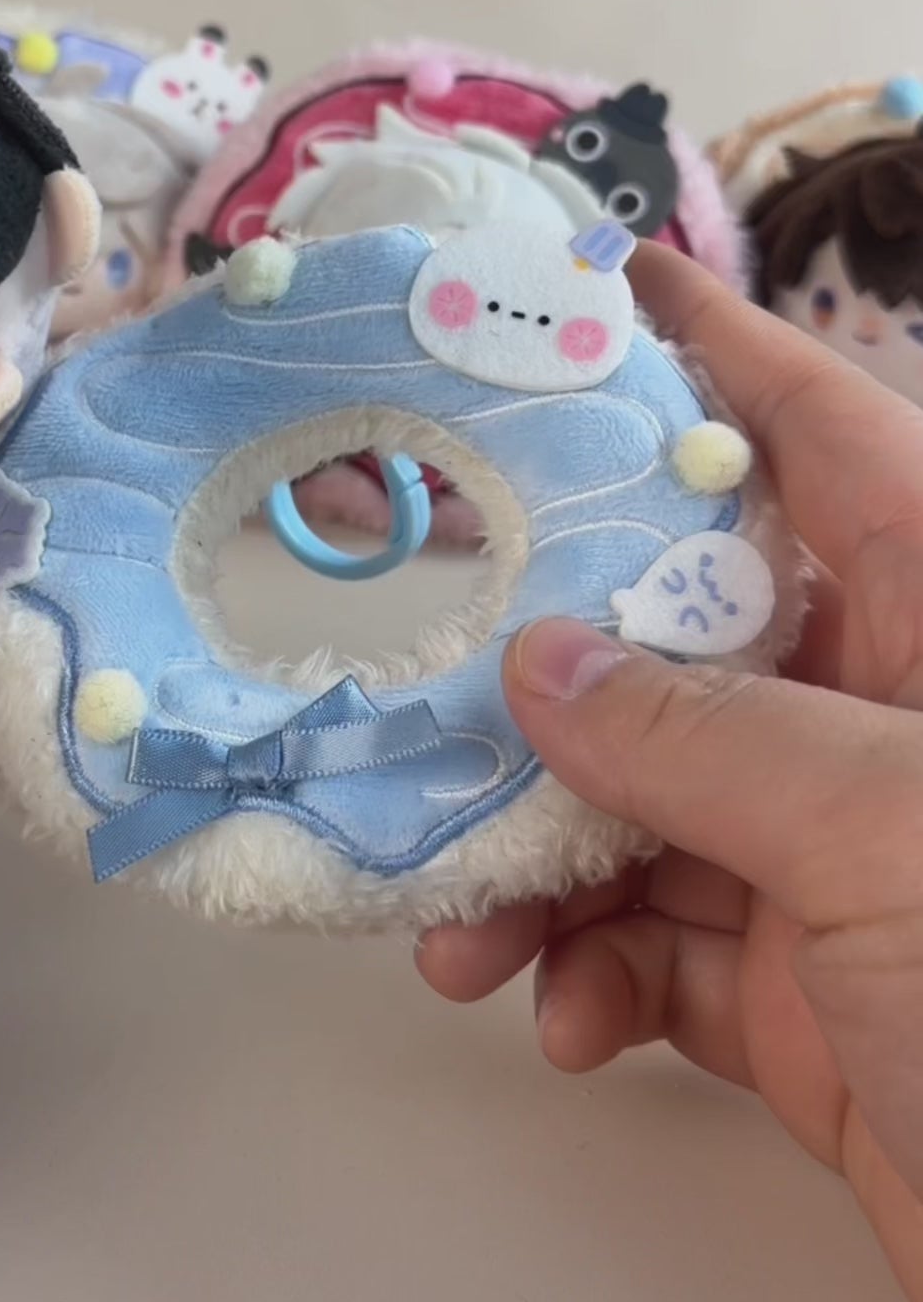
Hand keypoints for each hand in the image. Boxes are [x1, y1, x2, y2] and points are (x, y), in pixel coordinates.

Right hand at [418, 243, 922, 1301]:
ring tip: (456, 924)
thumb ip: (704, 740)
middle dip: (549, 664)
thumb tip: (539, 669)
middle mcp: (888, 724)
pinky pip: (652, 944)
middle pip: (688, 636)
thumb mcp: (886, 832)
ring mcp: (837, 861)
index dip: (718, 352)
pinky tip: (550, 1014)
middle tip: (425, 646)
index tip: (604, 287)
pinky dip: (585, 975)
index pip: (830, 438)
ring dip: (534, 861)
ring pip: (642, 805)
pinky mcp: (796, 987)